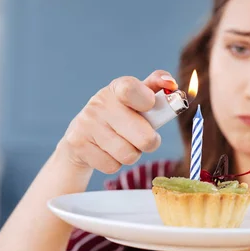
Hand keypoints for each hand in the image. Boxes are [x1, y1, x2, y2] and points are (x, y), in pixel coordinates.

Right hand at [59, 70, 177, 173]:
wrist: (81, 137)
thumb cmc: (121, 116)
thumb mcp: (138, 100)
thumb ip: (158, 89)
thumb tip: (172, 84)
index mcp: (117, 88)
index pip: (130, 89)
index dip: (147, 100)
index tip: (151, 106)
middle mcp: (99, 103)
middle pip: (143, 136)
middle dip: (150, 142)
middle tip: (146, 139)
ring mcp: (87, 124)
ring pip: (129, 155)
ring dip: (132, 154)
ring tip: (124, 143)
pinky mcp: (78, 145)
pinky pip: (112, 166)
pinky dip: (115, 163)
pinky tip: (107, 152)